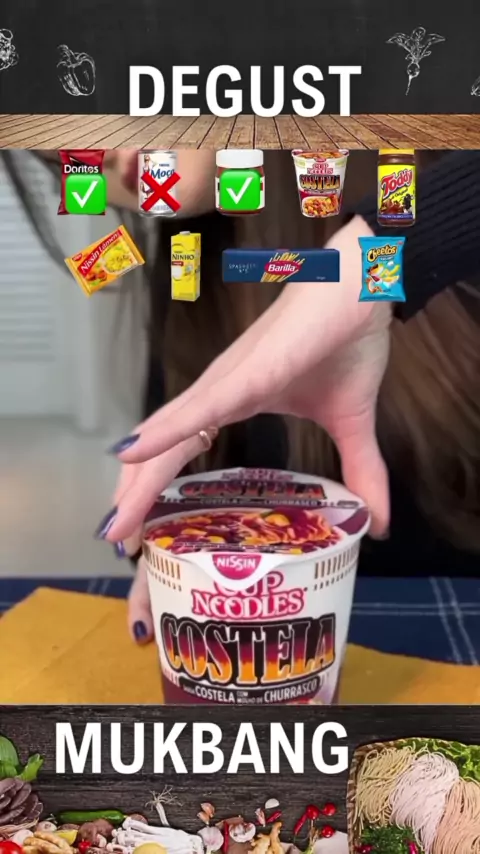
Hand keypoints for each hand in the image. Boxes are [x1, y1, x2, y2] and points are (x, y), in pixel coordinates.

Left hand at [98, 216, 391, 582]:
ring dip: (139, 481)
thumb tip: (380, 525)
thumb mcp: (351, 422)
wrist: (364, 283)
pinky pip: (203, 408)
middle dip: (138, 501)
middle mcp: (218, 394)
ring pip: (171, 436)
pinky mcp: (250, 372)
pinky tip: (132, 453)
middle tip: (118, 544)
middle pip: (163, 454)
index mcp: (233, 403)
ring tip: (114, 523)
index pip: (182, 454)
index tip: (141, 534)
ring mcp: (228, 382)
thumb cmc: (346, 339)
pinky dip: (167, 431)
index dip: (158, 492)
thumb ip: (360, 471)